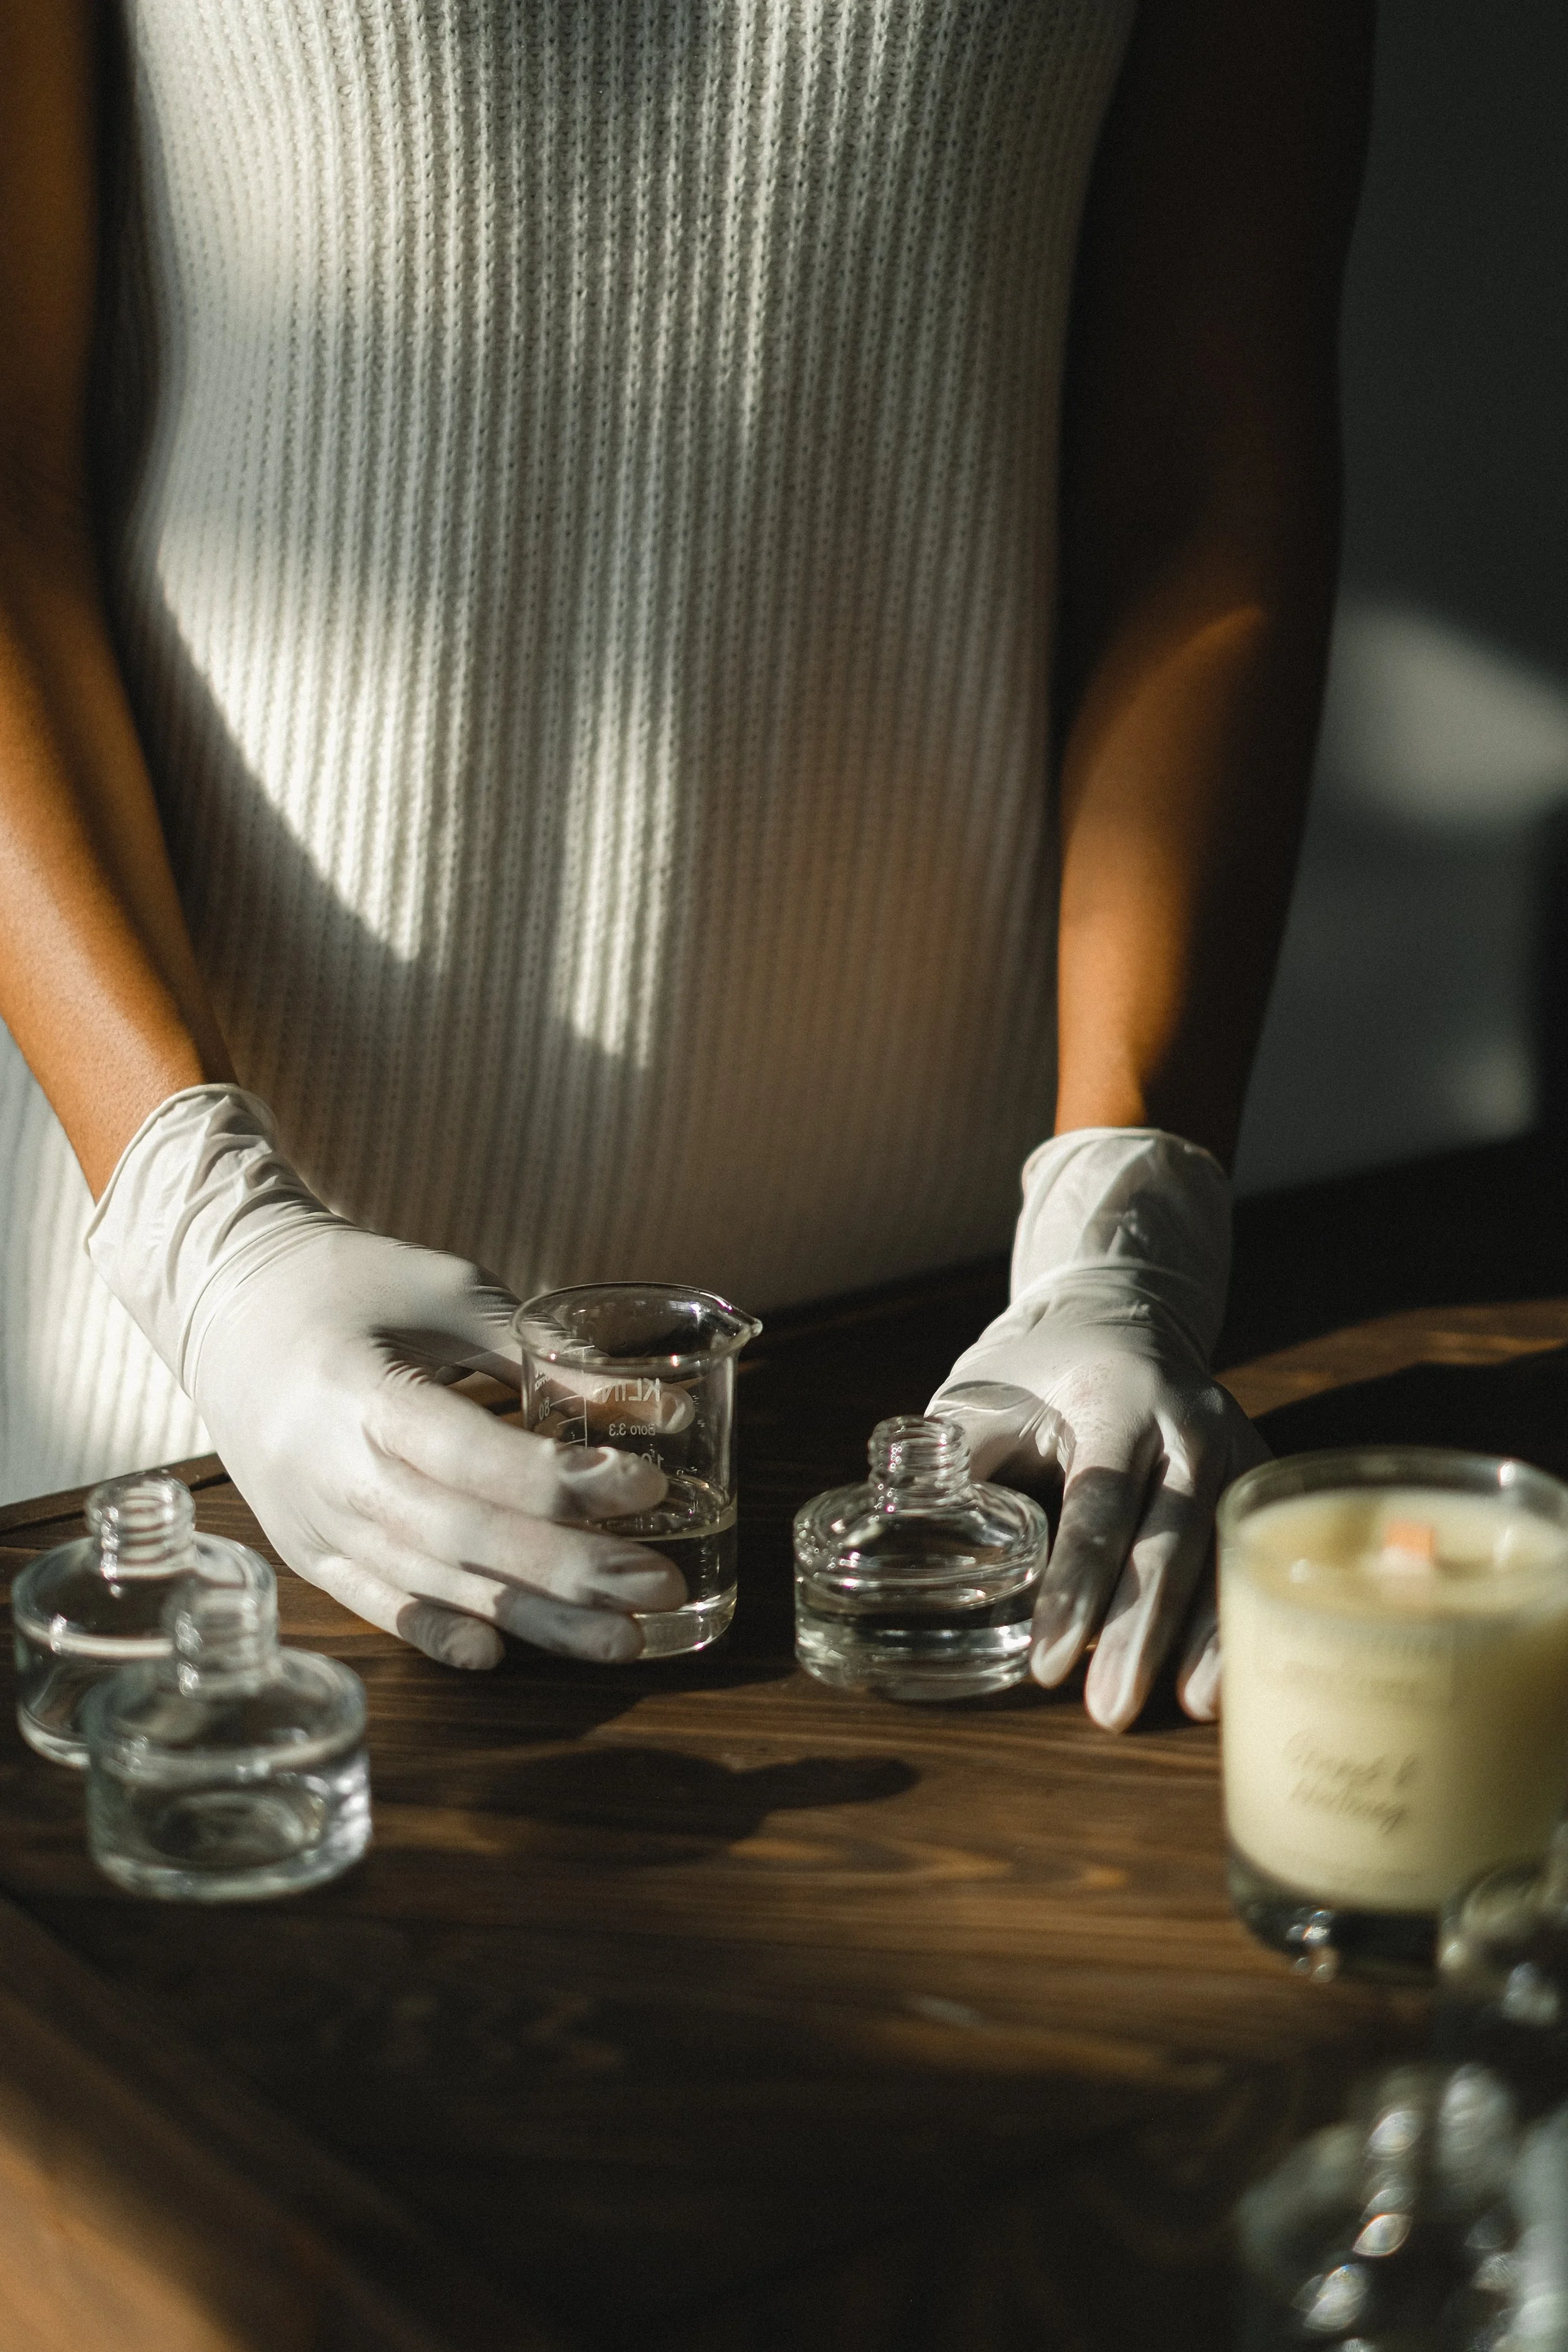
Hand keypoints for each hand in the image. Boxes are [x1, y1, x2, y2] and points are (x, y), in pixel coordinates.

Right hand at [86, 1087, 684, 1667]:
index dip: (561, 1480)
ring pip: (430, 1585)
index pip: (471, 1453)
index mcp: (359, 1389)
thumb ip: (545, 1353)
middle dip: (568, 1569)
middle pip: (460, 1535)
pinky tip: (500, 1655)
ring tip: (619, 1637)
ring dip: (531, 1618)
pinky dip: (437, 1634)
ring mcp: (311, 1520)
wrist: (226, 1302)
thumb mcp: (449, 1291)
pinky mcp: (305, 1551)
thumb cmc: (351, 1282)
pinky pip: (376, 1606)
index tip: (645, 1485)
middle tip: (655, 1584)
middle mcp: (329, 1468)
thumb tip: (663, 1414)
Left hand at [929, 1128, 1266, 1730]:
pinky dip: (1240, 1619)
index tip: (1047, 1661)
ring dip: (1205, 1638)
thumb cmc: (1035, 1370)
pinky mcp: (1255, 1474)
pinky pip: (1253, 1554)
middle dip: (1139, 1632)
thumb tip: (898, 1540)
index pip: (1097, 1504)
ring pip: (1224, 1553)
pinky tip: (1224, 1682)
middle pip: (1169, 1540)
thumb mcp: (981, 1396)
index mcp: (1113, 1400)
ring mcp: (1231, 1448)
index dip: (1073, 1586)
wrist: (1119, 1315)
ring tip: (1185, 1709)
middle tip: (1110, 1711)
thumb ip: (952, 1464)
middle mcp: (1185, 1424)